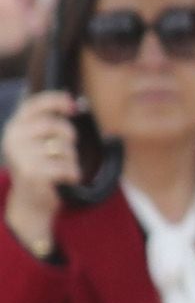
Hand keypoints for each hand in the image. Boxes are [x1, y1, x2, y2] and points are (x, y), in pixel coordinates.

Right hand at [3, 87, 78, 254]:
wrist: (30, 202)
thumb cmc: (40, 168)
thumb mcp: (39, 142)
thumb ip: (50, 123)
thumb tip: (73, 102)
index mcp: (15, 127)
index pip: (34, 105)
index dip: (55, 100)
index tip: (73, 104)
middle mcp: (13, 138)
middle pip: (57, 126)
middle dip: (69, 139)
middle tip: (63, 152)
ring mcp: (21, 155)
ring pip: (64, 148)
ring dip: (70, 160)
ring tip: (58, 168)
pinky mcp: (32, 172)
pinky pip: (67, 166)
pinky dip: (72, 174)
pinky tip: (63, 179)